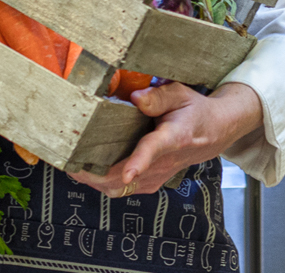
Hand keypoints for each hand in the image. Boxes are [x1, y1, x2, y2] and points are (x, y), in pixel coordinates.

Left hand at [68, 81, 262, 195]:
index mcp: (173, 137)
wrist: (214, 133)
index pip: (154, 150)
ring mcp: (157, 175)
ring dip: (96, 181)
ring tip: (71, 167)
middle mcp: (164, 162)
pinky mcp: (151, 180)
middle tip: (71, 163)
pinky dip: (102, 183)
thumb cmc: (194, 111)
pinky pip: (123, 189)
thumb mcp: (181, 95)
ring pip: (122, 188)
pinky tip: (86, 170)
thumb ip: (159, 96)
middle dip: (97, 175)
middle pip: (128, 178)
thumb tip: (135, 98)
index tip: (127, 172)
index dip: (139, 162)